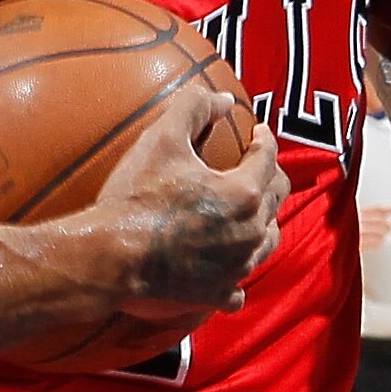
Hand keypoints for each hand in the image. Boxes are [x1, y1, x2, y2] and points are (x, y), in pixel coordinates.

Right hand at [81, 88, 286, 312]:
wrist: (112, 256)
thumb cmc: (137, 196)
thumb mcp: (162, 139)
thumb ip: (194, 108)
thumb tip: (222, 98)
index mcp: (244, 191)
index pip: (268, 157)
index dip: (264, 139)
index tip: (258, 132)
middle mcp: (250, 231)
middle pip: (277, 198)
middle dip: (271, 177)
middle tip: (258, 167)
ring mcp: (237, 267)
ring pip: (268, 242)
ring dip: (264, 224)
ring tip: (252, 215)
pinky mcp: (218, 293)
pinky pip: (239, 288)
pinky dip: (237, 276)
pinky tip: (229, 271)